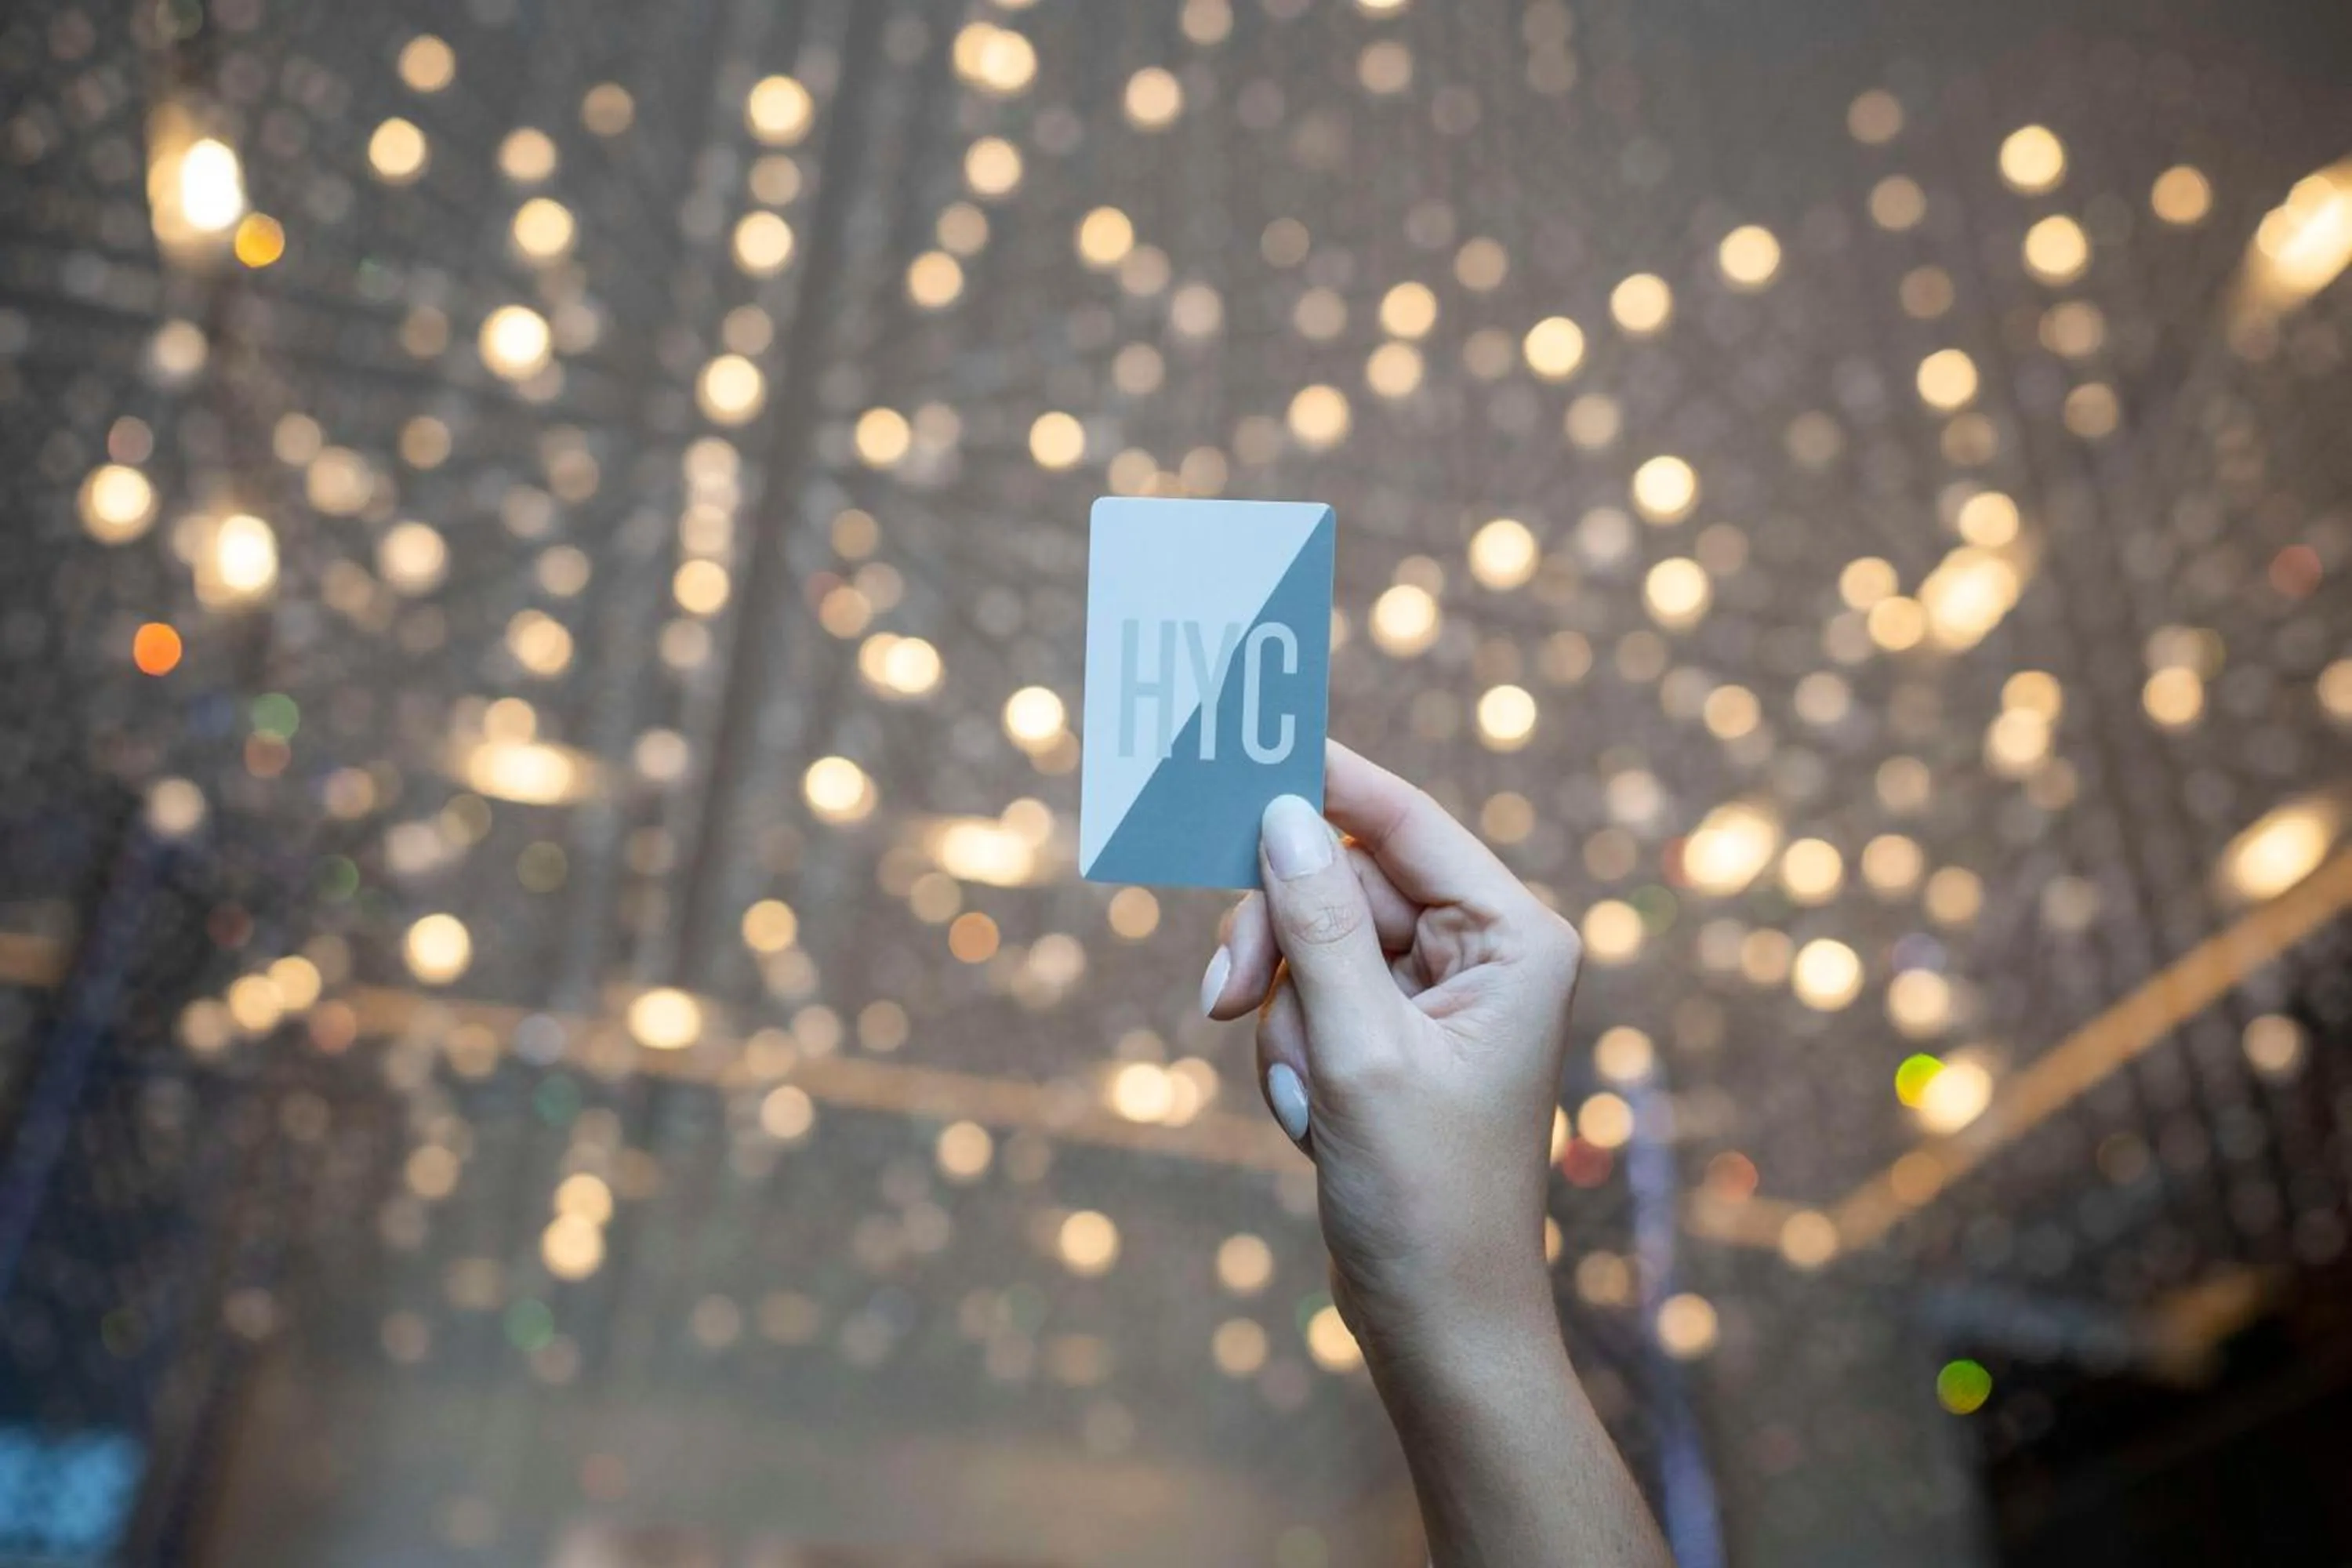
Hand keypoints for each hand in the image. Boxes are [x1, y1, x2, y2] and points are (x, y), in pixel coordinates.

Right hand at [1202, 741, 1583, 1363]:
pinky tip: (1315, 1120)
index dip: (1327, 783)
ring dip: (1286, 1019)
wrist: (1436, 1321)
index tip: (1249, 749)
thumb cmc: (1425, 1197)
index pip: (1405, 824)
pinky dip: (1293, 1052)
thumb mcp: (1359, 1052)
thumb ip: (1318, 925)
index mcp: (1514, 938)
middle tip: (1224, 997)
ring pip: (1311, 945)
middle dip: (1280, 947)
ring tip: (1311, 1103)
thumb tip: (1284, 815)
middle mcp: (1485, 954)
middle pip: (1341, 885)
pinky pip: (1310, 1000)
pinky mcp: (1395, 1039)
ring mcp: (1437, 998)